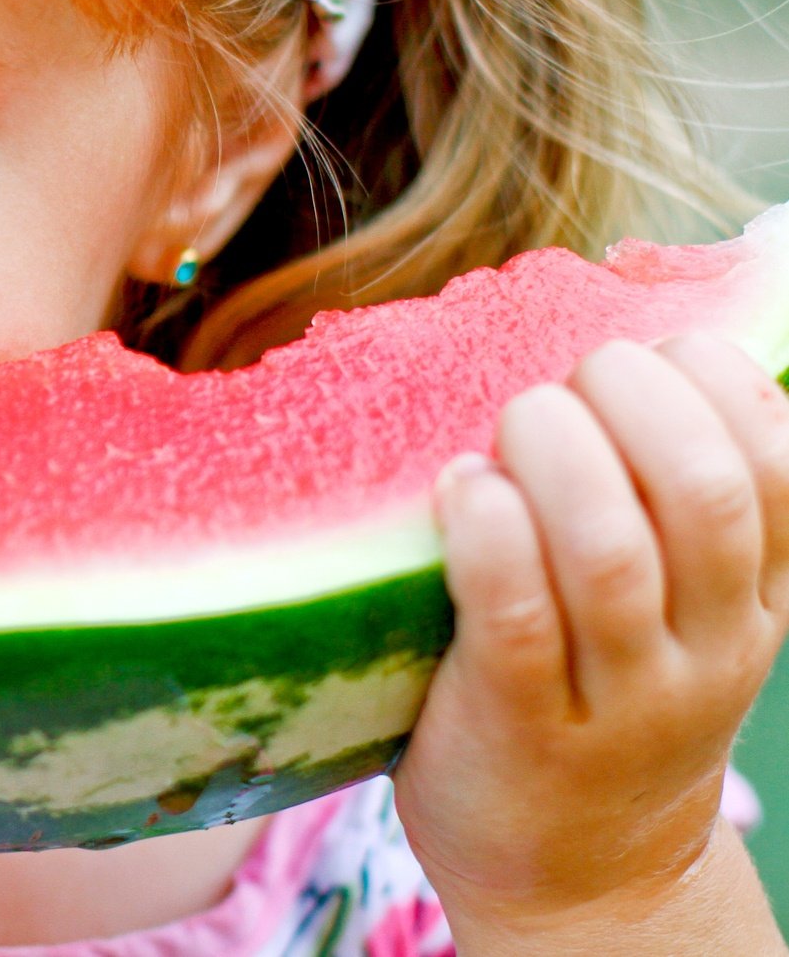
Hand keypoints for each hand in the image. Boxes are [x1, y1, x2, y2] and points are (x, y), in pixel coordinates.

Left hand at [393, 335, 788, 943]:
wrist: (577, 875)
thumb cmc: (604, 696)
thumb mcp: (680, 610)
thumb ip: (666, 504)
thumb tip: (623, 343)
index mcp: (751, 599)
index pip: (778, 466)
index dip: (714, 382)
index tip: (648, 351)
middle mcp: (705, 647)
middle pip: (700, 492)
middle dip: (630, 401)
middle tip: (563, 385)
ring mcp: (619, 697)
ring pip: (609, 553)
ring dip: (555, 458)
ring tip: (509, 424)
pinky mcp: (522, 729)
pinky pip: (518, 622)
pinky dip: (489, 536)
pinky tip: (461, 487)